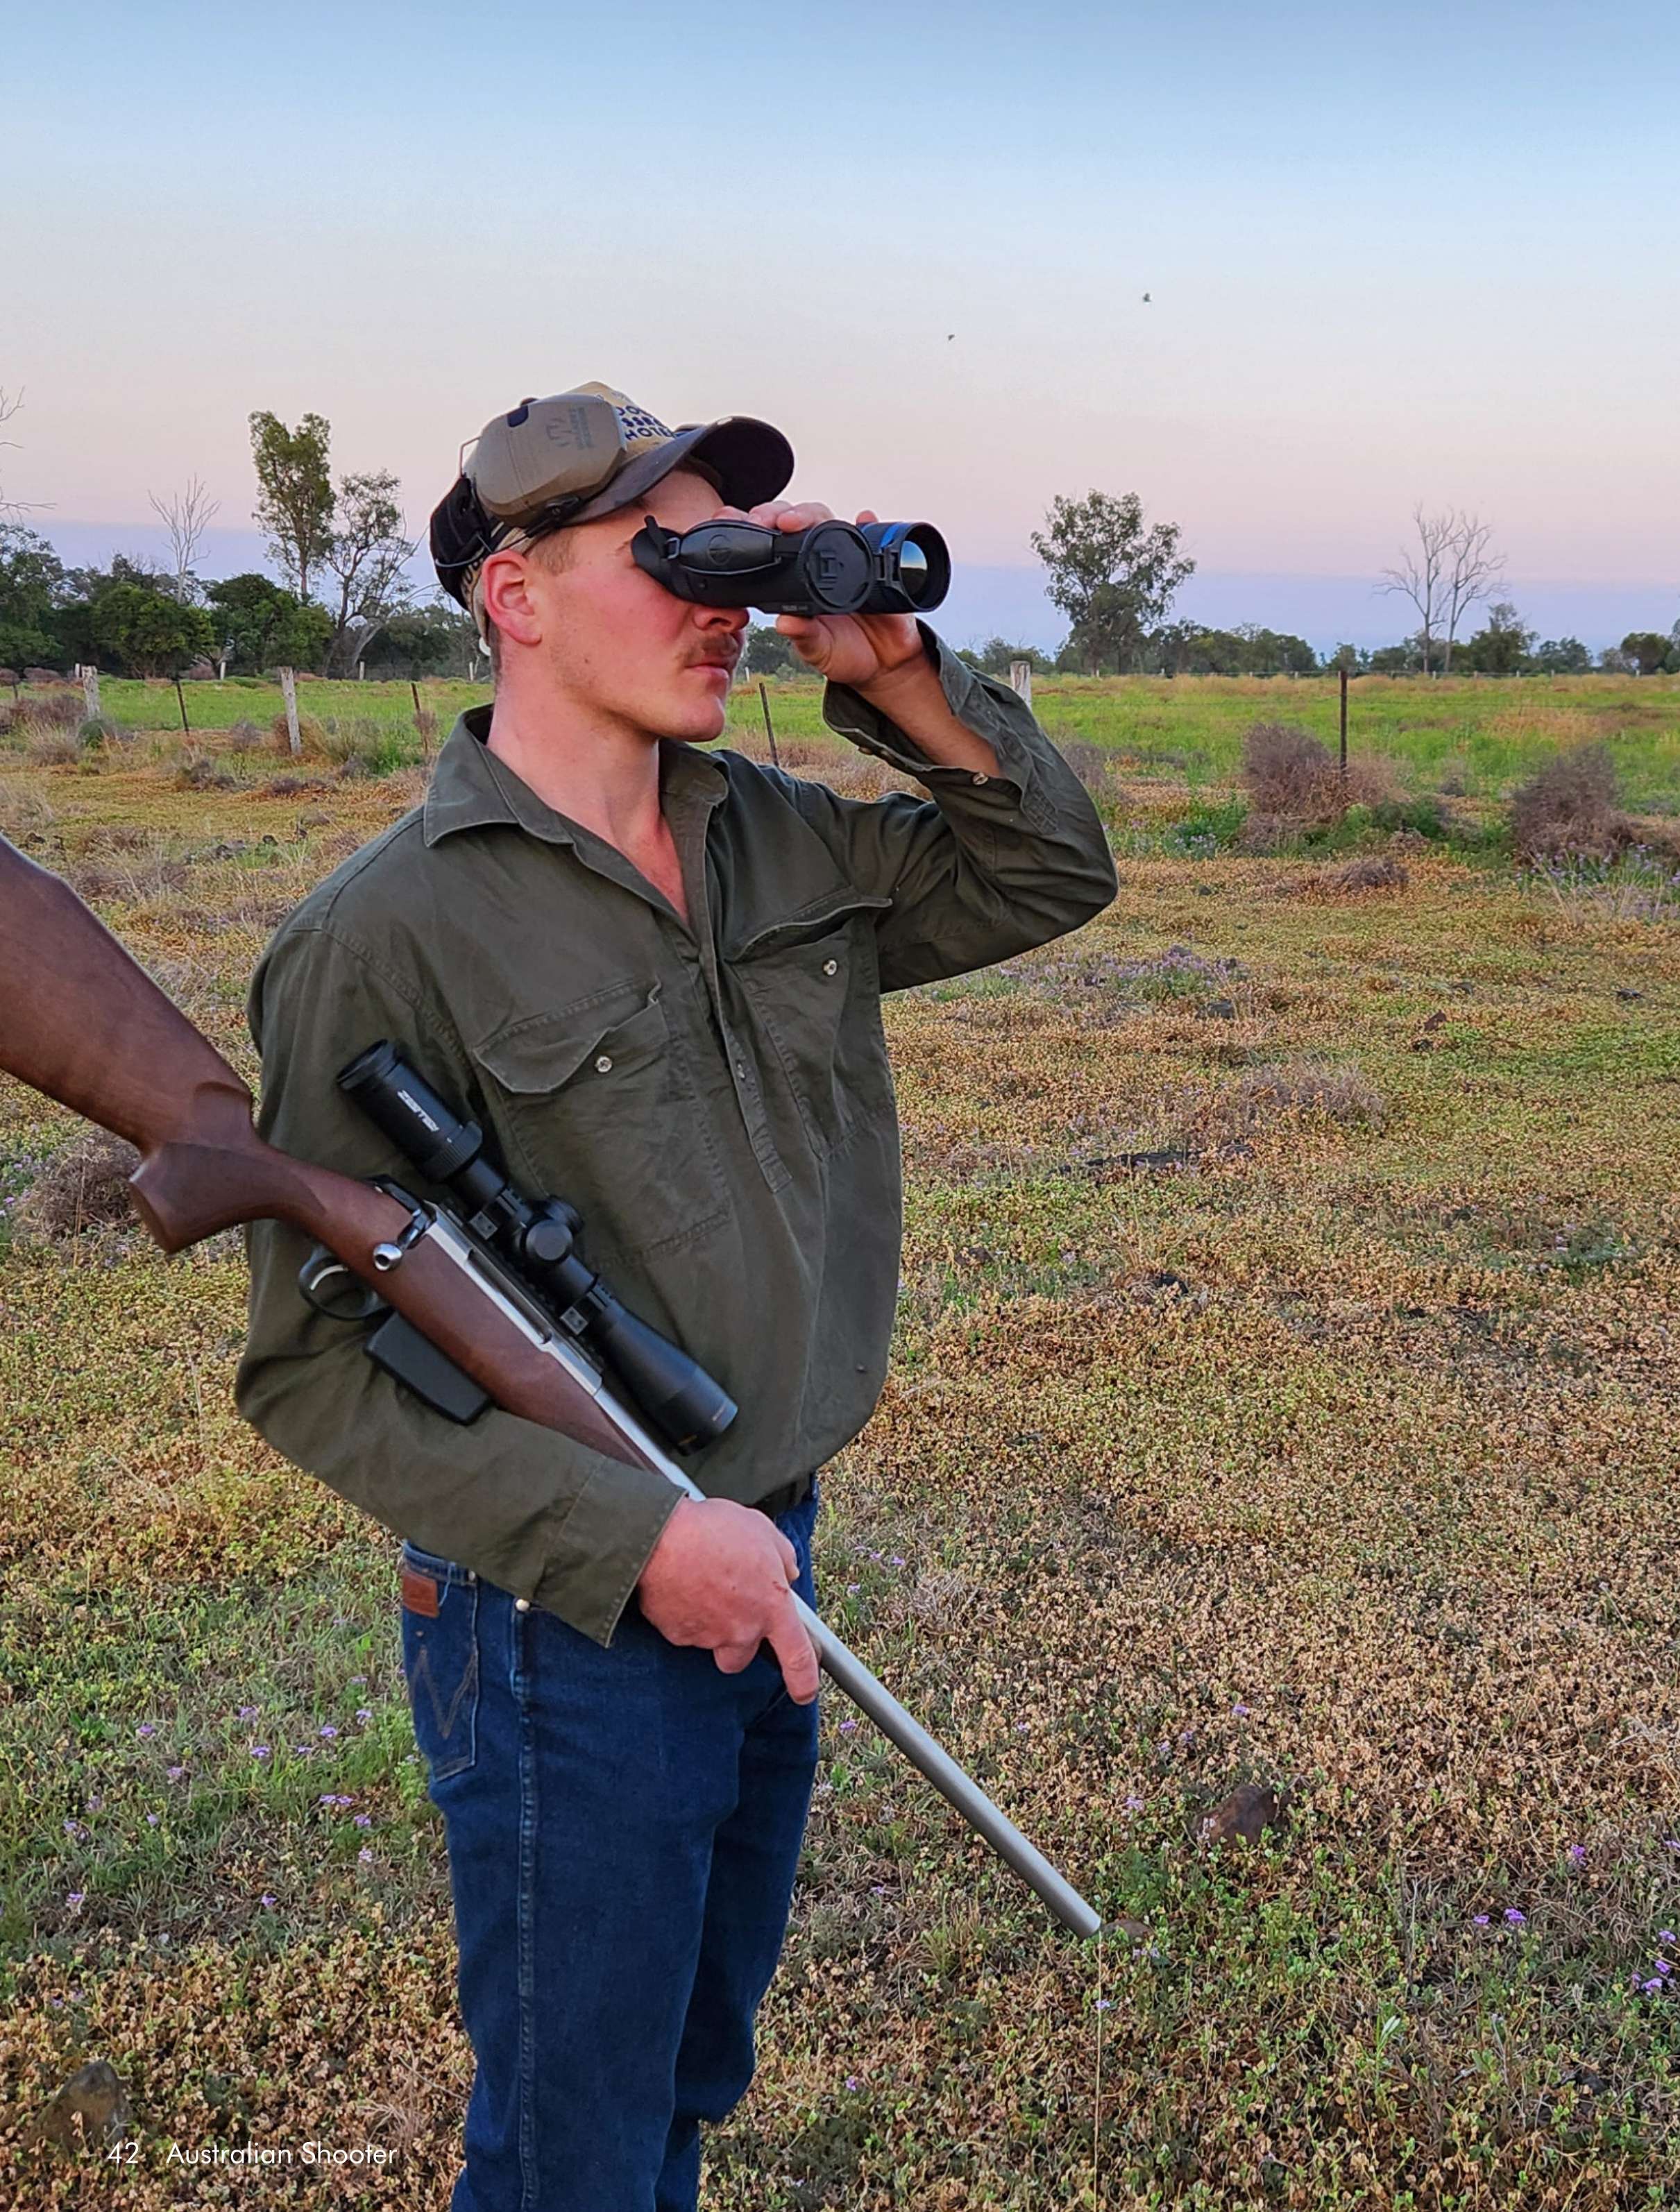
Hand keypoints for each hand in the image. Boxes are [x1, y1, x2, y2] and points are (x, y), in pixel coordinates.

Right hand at [636, 1496, 820, 1702]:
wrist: (660, 1538)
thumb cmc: (713, 1531)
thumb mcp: (763, 1531)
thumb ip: (784, 1557)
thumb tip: (787, 1572)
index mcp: (771, 1606)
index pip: (797, 1657)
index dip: (804, 1681)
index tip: (805, 1692)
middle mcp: (742, 1630)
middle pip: (743, 1657)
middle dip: (738, 1639)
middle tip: (730, 1605)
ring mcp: (708, 1637)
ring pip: (713, 1643)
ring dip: (711, 1623)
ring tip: (701, 1584)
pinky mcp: (678, 1635)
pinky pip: (686, 1631)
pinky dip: (685, 1615)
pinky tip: (681, 1585)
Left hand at [727, 499, 926, 690]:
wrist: (884, 662)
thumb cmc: (844, 652)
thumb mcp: (818, 650)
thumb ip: (804, 636)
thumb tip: (785, 622)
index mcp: (795, 581)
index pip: (770, 546)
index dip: (754, 531)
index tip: (740, 527)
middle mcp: (817, 563)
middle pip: (794, 523)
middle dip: (775, 515)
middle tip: (763, 522)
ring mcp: (844, 559)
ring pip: (824, 521)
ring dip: (808, 514)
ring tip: (793, 520)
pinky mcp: (872, 562)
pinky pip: (871, 535)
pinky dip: (867, 523)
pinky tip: (862, 518)